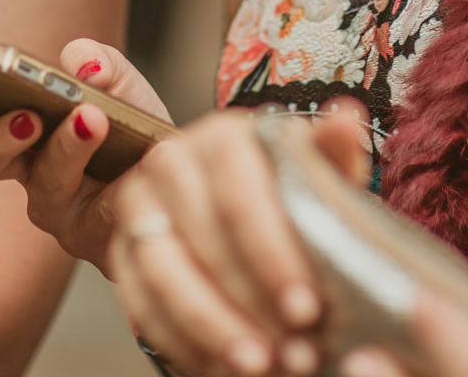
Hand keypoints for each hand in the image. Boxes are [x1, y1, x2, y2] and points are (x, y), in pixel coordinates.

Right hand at [0, 39, 172, 271]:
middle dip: (0, 137)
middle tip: (28, 114)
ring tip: (93, 117)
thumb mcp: (120, 84)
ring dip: (68, 147)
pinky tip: (145, 153)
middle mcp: (33, 180)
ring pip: (49, 186)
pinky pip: (105, 213)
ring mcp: (63, 216)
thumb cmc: (135, 131)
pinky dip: (123, 176)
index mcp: (24, 144)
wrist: (182, 179)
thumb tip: (83, 67)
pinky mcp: (101, 237)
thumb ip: (97, 61)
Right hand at [106, 102, 370, 376]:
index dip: (272, 255)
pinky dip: (180, 342)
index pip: (240, 195)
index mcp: (223, 137)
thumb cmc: (288, 194)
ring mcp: (138, 206)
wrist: (244, 215)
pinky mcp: (121, 251)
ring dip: (211, 328)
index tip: (307, 307)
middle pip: (203, 238)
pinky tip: (220, 368)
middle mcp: (171, 162)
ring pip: (164, 274)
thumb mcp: (317, 173)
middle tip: (293, 350)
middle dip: (249, 302)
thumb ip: (332, 151)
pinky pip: (139, 302)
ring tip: (257, 366)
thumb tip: (347, 116)